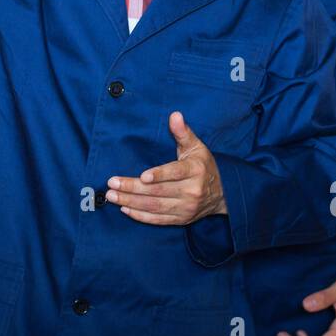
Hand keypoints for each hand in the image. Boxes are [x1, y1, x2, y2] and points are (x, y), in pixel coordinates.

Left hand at [105, 112, 227, 224]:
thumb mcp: (197, 147)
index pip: (176, 173)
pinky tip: (125, 209)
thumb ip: (183, 132)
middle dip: (132, 188)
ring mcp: (186, 208)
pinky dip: (141, 216)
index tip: (142, 176)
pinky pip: (158, 220)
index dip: (159, 175)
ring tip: (112, 196)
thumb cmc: (204, 166)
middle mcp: (191, 191)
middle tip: (112, 183)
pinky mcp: (181, 219)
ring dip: (131, 202)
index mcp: (195, 170)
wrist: (223, 194)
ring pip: (155, 206)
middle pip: (159, 191)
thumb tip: (174, 115)